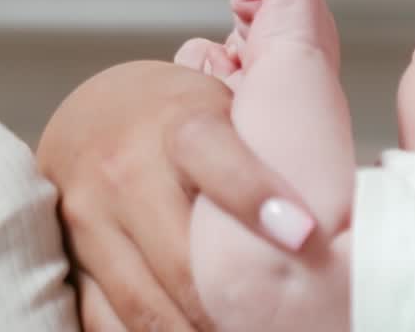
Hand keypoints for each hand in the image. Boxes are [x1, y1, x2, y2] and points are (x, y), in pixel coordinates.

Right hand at [37, 60, 313, 330]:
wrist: (86, 115)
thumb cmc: (172, 117)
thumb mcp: (216, 105)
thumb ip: (264, 139)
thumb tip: (344, 186)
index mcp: (174, 124)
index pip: (215, 157)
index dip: (256, 195)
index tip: (303, 235)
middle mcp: (125, 168)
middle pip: (181, 259)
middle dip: (233, 308)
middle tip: (283, 325)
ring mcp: (90, 216)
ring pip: (145, 303)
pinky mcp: (70, 257)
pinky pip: (105, 320)